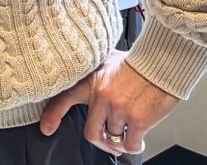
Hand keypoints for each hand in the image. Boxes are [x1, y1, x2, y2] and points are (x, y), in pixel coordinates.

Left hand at [39, 49, 179, 155]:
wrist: (160, 63)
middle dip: (101, 141)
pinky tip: (139, 140)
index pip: (64, 98)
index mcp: (91, 82)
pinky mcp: (138, 120)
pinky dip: (135, 146)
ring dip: (121, 141)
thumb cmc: (136, 63)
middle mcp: (101, 97)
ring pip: (113, 139)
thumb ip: (96, 74)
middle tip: (109, 142)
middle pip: (91, 133)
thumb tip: (89, 76)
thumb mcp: (107, 61)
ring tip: (128, 134)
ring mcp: (119, 109)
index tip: (47, 128)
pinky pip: (130, 144)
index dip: (53, 115)